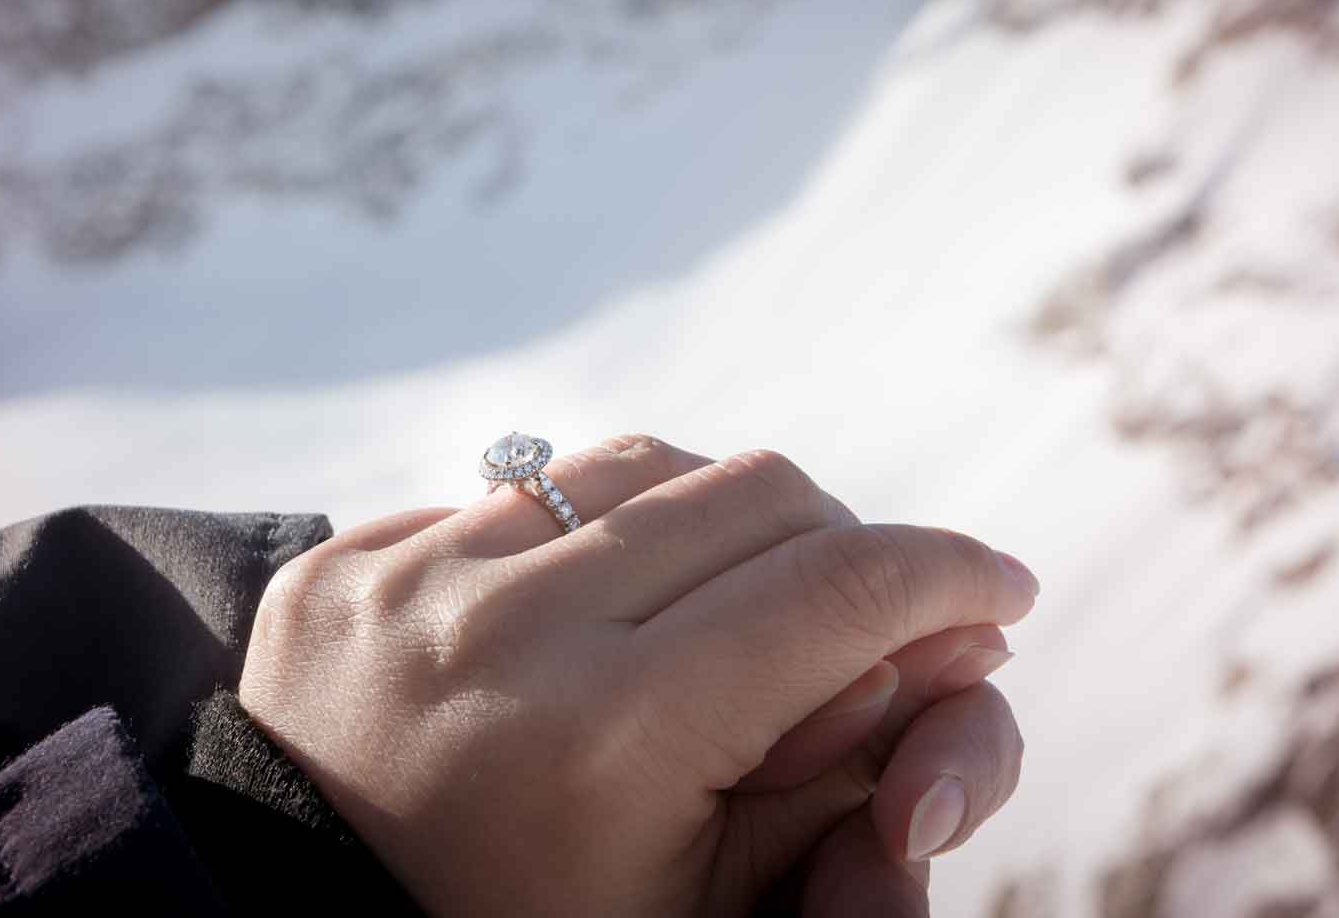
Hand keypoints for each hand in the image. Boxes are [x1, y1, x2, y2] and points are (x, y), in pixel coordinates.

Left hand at [239, 435, 1037, 915]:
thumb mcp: (711, 903)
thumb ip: (841, 766)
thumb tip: (948, 633)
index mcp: (611, 739)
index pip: (837, 590)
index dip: (948, 576)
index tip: (1001, 588)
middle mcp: (501, 632)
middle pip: (755, 495)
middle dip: (848, 543)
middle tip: (874, 608)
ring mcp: (403, 582)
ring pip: (642, 464)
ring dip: (722, 518)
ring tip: (738, 600)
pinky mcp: (337, 565)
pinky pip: (514, 496)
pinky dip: (588, 539)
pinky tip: (597, 612)